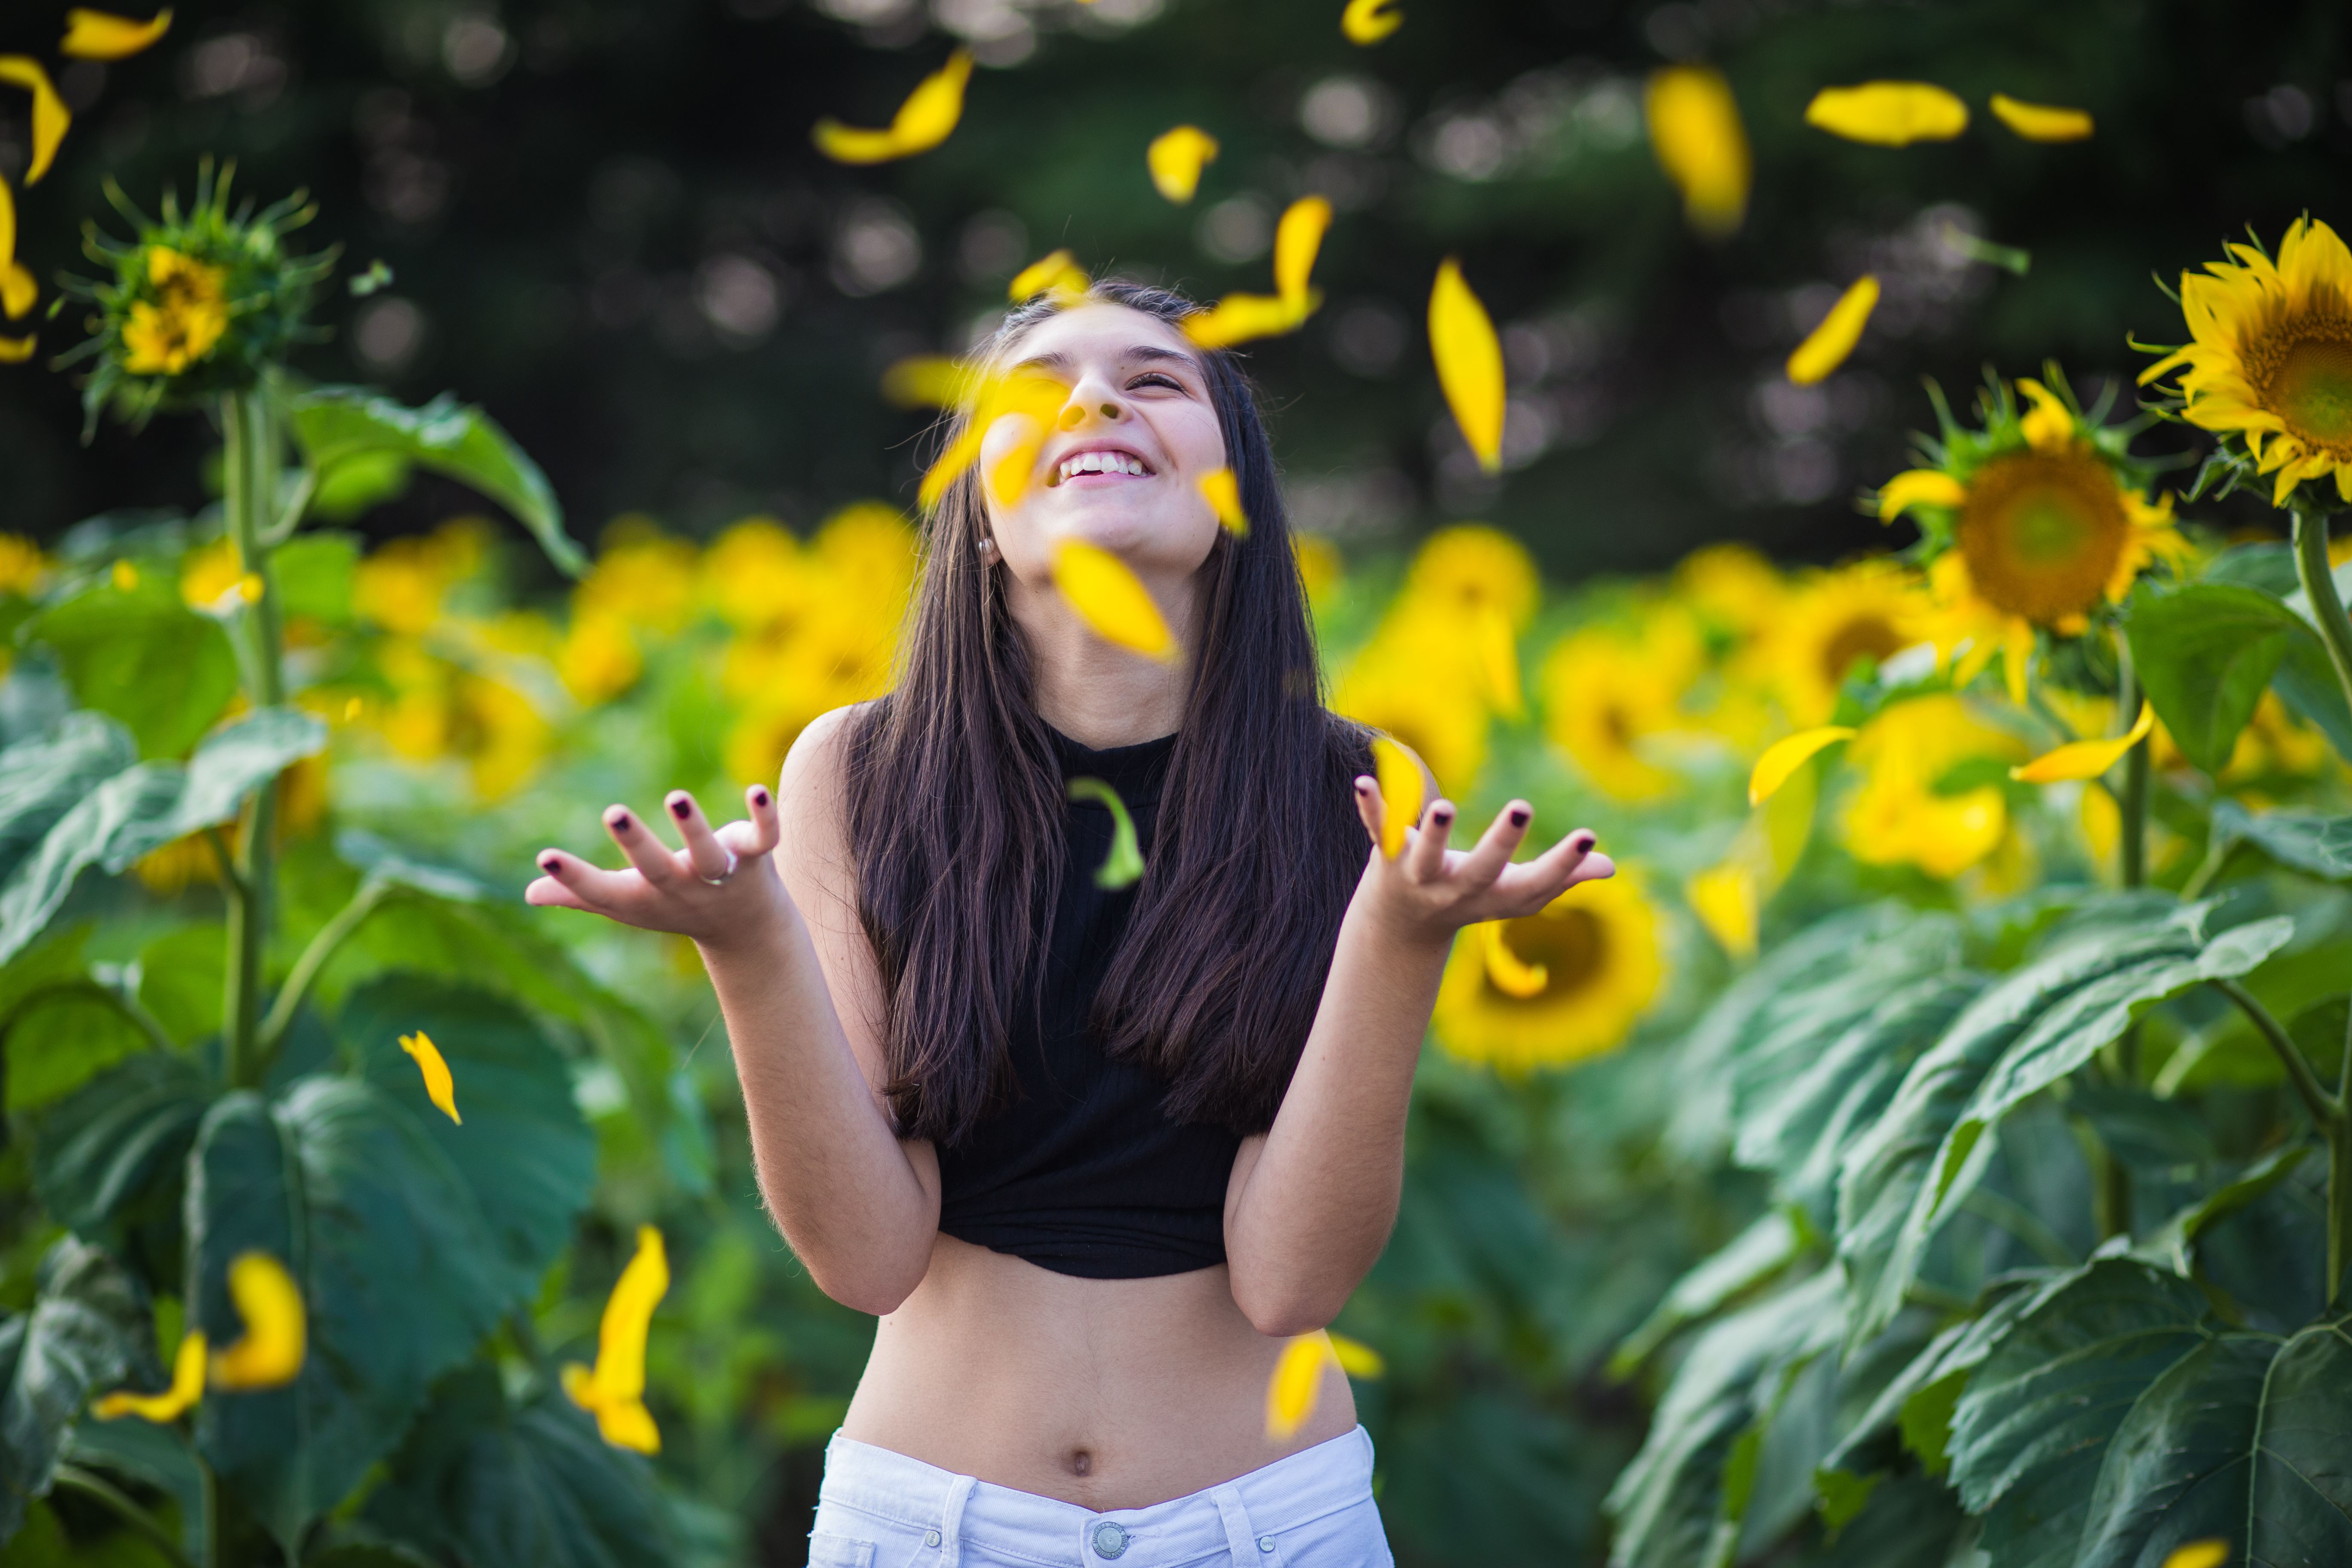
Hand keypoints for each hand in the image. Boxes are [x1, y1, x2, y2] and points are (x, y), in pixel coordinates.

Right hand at [525, 784, 787, 948]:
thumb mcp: (628, 902)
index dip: (574, 878)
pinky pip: (765, 838)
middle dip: (635, 843)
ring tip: (676, 797)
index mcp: (644, 897)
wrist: (745, 930)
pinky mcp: (754, 858)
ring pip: (708, 854)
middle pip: (657, 868)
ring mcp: (720, 875)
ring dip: (695, 827)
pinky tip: (757, 792)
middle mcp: (681, 887)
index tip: (545, 856)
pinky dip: (764, 818)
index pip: (604, 891)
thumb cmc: (675, 907)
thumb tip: (530, 892)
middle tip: (613, 813)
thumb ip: (582, 893)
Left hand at [1349, 775, 1613, 950]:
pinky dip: (1371, 808)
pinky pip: (1378, 831)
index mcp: (1496, 896)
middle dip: (1502, 841)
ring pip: (1426, 857)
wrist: (1400, 929)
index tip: (1589, 836)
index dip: (1564, 865)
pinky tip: (1363, 781)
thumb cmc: (1469, 898)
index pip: (1535, 884)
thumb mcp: (1514, 893)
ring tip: (1442, 806)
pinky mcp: (1386, 861)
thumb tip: (1609, 867)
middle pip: (1483, 870)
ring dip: (1433, 835)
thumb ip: (1559, 877)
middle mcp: (1457, 891)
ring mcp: (1420, 878)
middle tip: (1523, 808)